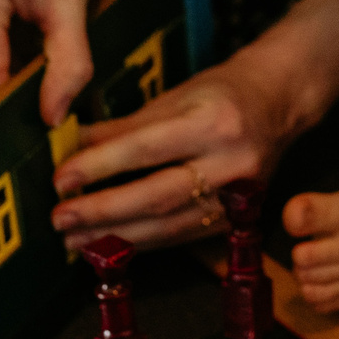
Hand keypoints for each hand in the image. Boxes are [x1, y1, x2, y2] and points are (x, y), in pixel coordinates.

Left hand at [48, 54, 296, 249]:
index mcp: (214, 122)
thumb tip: (68, 145)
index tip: (62, 179)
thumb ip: (121, 126)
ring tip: (73, 240)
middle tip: (60, 218)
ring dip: (115, 236)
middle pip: (157, 195)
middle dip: (103, 211)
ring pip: (168, 225)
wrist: (279, 105)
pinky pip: (180, 235)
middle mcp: (231, 162)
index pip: (147, 149)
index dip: (100, 166)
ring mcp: (237, 198)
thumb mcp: (174, 97)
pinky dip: (141, 241)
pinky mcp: (235, 220)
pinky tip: (109, 244)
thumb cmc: (222, 94)